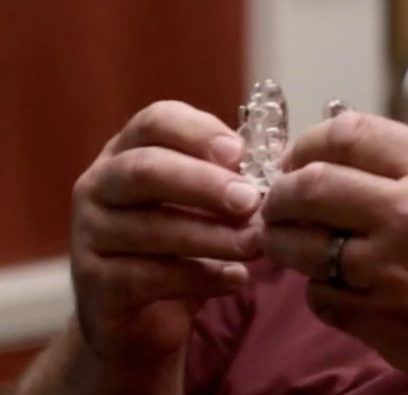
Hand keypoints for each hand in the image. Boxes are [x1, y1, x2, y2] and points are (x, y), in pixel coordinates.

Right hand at [70, 101, 263, 367]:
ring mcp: (89, 235)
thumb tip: (285, 160)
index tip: (240, 152)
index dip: (198, 132)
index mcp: (130, 149)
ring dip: (212, 236)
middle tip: (250, 201)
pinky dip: (201, 278)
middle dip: (204, 184)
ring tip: (256, 245)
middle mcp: (100, 184)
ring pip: (150, 228)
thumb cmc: (186, 242)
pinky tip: (236, 278)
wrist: (144, 318)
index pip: (156, 121)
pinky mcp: (95, 286)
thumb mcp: (209, 201)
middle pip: (146, 170)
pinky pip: (149, 277)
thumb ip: (237, 175)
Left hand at [261, 111, 407, 393]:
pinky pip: (321, 297)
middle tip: (277, 200)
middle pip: (310, 185)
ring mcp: (393, 270)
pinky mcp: (383, 321)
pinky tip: (337, 286)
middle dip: (281, 192)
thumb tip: (355, 155)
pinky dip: (319, 290)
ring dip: (286, 241)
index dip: (309, 142)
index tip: (298, 156)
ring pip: (302, 244)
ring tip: (289, 240)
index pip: (348, 134)